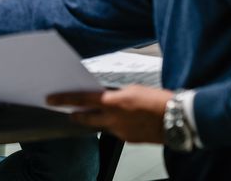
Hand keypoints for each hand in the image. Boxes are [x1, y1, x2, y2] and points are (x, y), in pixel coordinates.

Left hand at [47, 85, 172, 143]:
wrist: (179, 118)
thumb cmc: (159, 100)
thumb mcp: (133, 90)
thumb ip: (116, 94)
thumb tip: (107, 97)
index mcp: (114, 102)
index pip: (82, 99)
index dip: (64, 100)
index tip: (51, 100)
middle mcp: (114, 119)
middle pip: (86, 117)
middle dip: (76, 115)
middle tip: (69, 112)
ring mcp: (121, 132)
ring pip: (101, 125)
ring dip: (98, 119)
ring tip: (102, 112)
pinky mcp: (129, 140)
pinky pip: (115, 131)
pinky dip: (114, 125)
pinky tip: (123, 120)